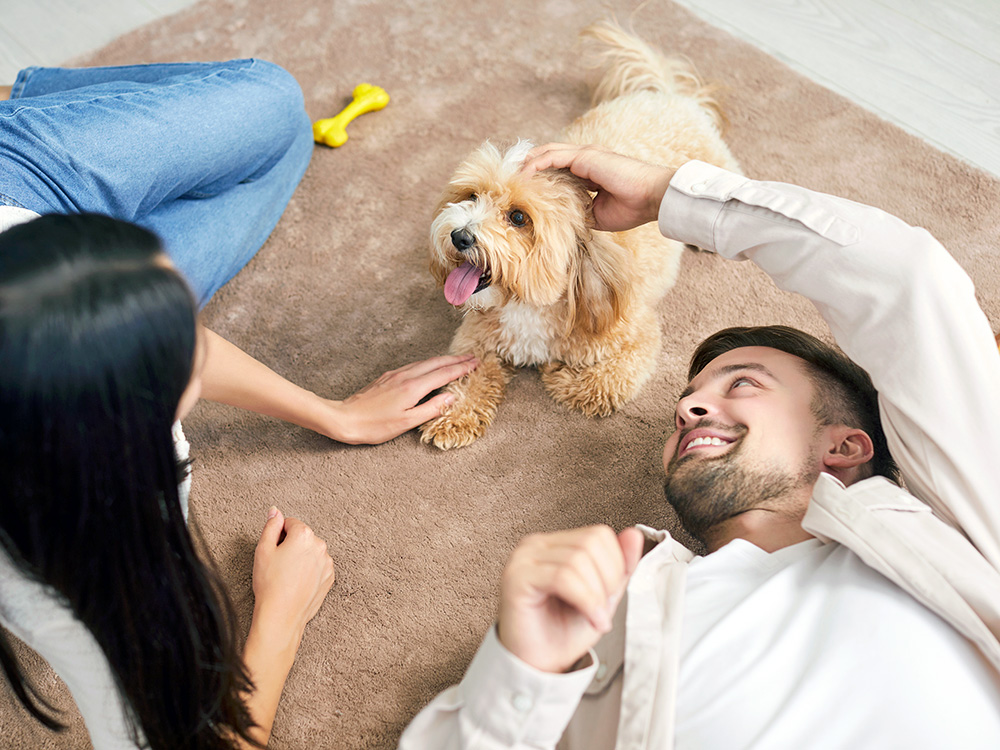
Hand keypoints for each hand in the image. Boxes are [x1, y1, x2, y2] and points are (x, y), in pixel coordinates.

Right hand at [250, 508, 335, 651]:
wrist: (282, 615)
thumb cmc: (270, 583)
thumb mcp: (263, 550)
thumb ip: (271, 526)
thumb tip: (275, 512)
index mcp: (304, 535)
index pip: (290, 523)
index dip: (278, 535)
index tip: (273, 549)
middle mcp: (320, 546)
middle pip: (302, 537)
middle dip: (291, 545)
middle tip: (278, 564)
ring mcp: (327, 563)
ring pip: (311, 552)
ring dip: (301, 558)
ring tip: (287, 575)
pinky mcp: (329, 577)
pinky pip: (318, 567)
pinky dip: (309, 571)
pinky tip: (296, 582)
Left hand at [325, 354, 478, 443]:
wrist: (345, 418)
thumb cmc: (375, 425)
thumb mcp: (407, 422)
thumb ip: (431, 408)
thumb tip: (451, 397)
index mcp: (413, 387)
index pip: (443, 373)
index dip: (461, 368)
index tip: (475, 363)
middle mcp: (405, 376)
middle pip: (436, 362)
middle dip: (456, 359)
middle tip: (472, 357)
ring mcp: (395, 374)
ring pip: (425, 362)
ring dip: (443, 359)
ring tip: (456, 360)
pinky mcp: (388, 377)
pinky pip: (414, 365)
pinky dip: (429, 364)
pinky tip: (430, 367)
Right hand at [497, 525, 644, 673]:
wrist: (537, 665)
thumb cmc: (562, 633)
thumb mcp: (603, 596)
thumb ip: (619, 566)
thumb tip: (634, 535)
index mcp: (555, 545)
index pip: (599, 534)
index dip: (616, 565)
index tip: (610, 595)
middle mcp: (537, 545)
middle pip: (590, 542)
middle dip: (607, 580)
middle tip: (602, 609)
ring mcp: (524, 558)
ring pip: (578, 560)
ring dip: (596, 596)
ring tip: (595, 617)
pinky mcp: (517, 577)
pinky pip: (562, 577)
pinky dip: (585, 600)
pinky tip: (589, 617)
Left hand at [522, 143, 678, 231]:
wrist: (650, 197)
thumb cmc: (632, 207)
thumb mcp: (599, 214)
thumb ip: (581, 210)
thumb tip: (564, 219)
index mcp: (591, 171)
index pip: (560, 168)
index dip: (541, 176)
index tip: (525, 189)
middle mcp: (586, 159)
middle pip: (550, 157)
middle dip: (530, 166)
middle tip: (511, 179)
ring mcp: (585, 155)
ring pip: (547, 153)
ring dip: (527, 163)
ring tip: (511, 175)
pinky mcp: (583, 156)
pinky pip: (551, 157)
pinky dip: (534, 164)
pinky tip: (522, 175)